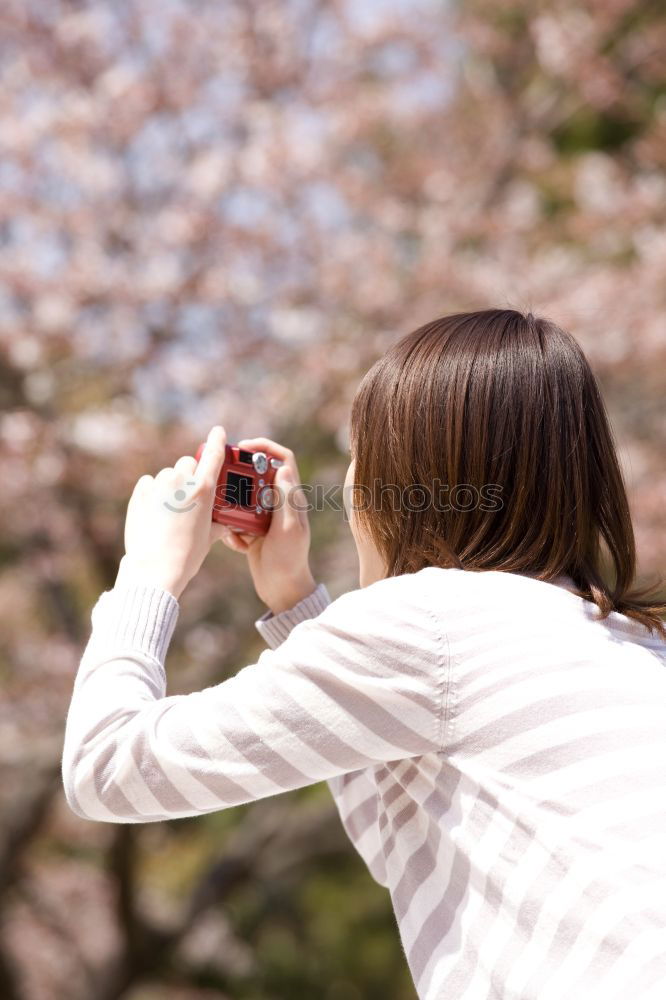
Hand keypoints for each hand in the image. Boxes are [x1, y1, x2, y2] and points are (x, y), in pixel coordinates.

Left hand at [120, 425, 229, 599]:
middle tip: (189, 498)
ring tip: (170, 511)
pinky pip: (149, 483)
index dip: (217, 440)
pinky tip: (155, 511)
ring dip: (171, 485)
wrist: (155, 569)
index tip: (218, 430)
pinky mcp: (140, 493)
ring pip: (168, 474)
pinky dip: (153, 492)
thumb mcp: (209, 538)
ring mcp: (158, 485)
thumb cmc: (186, 555)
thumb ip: (218, 524)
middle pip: (188, 464)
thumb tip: (224, 524)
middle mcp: (181, 481)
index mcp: (203, 490)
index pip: (213, 455)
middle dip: (190, 476)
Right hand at [218, 436, 315, 614]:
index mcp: (291, 497)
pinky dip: (231, 529)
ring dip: (232, 508)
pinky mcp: (253, 529)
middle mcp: (279, 502)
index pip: (283, 459)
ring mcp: (265, 516)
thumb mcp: (288, 529)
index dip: (265, 447)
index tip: (243, 447)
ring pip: (242, 497)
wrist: (282, 590)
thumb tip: (281, 468)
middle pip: (256, 474)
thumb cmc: (290, 560)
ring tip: (229, 522)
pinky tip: (237, 544)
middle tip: (223, 483)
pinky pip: (236, 519)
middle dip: (239, 478)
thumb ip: (284, 499)